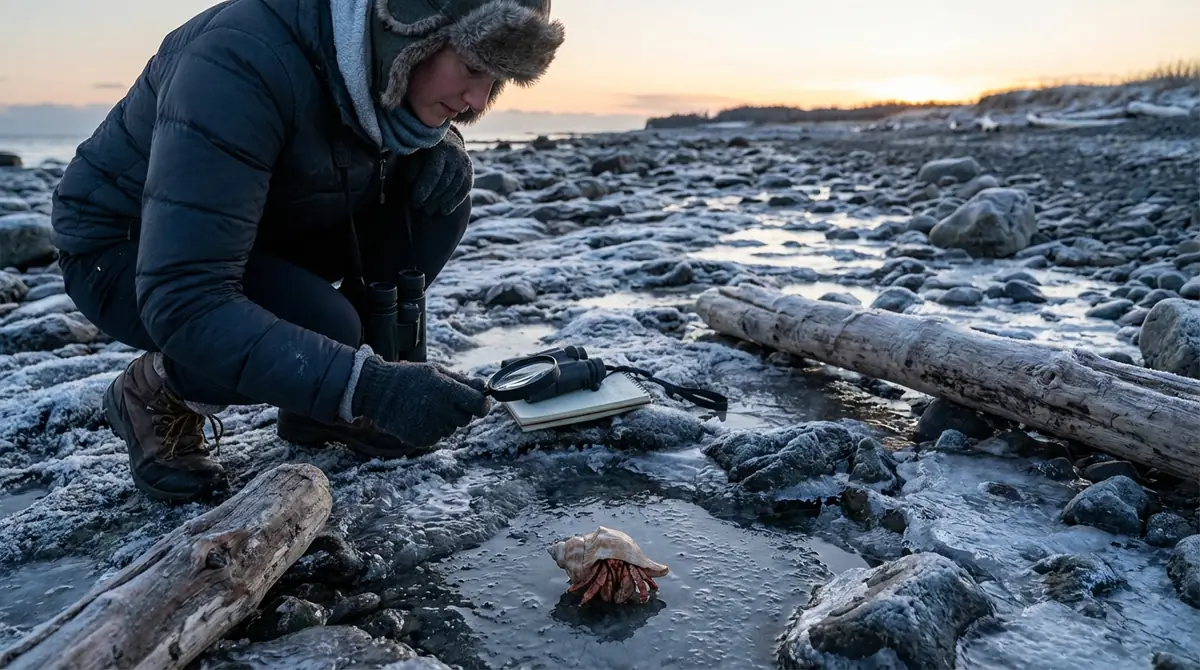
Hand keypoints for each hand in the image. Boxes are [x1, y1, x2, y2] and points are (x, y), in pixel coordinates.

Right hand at [351, 355, 490, 446]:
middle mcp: (441, 412)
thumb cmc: (409, 377)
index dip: (481, 405)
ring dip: (445, 420)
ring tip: (426, 407)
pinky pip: (437, 436)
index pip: (479, 405)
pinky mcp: (422, 440)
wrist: (377, 392)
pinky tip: (418, 417)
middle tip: (442, 401)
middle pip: (466, 419)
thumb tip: (484, 387)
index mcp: (447, 392)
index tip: (478, 403)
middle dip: (460, 411)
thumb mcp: (436, 372)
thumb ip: (463, 381)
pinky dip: (432, 429)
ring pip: (452, 429)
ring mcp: (431, 428)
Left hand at [410, 126, 472, 215]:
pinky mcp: (470, 172)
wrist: (446, 140)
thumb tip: (411, 181)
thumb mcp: (416, 153)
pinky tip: (445, 211)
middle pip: (444, 182)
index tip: (415, 201)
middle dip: (432, 198)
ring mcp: (465, 164)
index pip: (434, 173)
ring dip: (442, 202)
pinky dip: (454, 202)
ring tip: (430, 212)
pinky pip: (464, 190)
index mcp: (441, 149)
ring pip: (454, 188)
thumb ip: (413, 166)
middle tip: (421, 209)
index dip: (424, 189)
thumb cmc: (425, 149)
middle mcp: (456, 156)